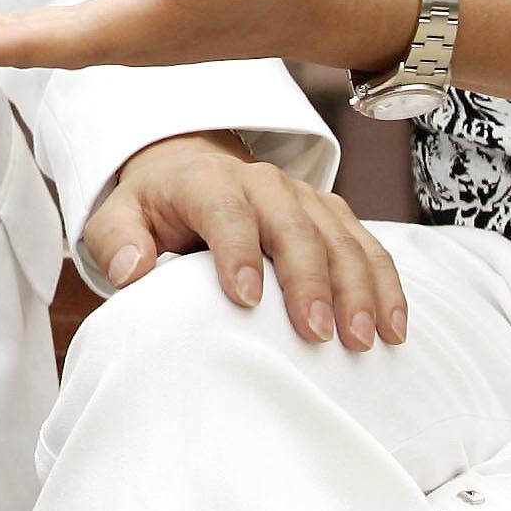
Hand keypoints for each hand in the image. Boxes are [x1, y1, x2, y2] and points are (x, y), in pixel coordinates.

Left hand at [0, 0, 421, 74]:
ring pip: (32, 44)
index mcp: (154, 24)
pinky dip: (0, 37)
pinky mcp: (127, 29)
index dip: (17, 42)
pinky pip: (48, 38)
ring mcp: (125, 39)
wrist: (323, 5)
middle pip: (30, 46)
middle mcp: (129, 41)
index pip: (73, 37)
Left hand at [82, 132, 406, 348]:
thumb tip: (131, 270)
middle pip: (293, 226)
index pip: (226, 211)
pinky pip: (368, 245)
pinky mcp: (331, 214)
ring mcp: (304, 197)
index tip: (244, 300)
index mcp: (207, 181)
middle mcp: (262, 182)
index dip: (236, 251)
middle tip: (317, 334)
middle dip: (309, 279)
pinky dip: (384, 283)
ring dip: (357, 287)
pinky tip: (394, 328)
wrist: (191, 170)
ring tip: (364, 340)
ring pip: (340, 236)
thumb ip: (116, 241)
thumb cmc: (153, 209)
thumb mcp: (118, 217)